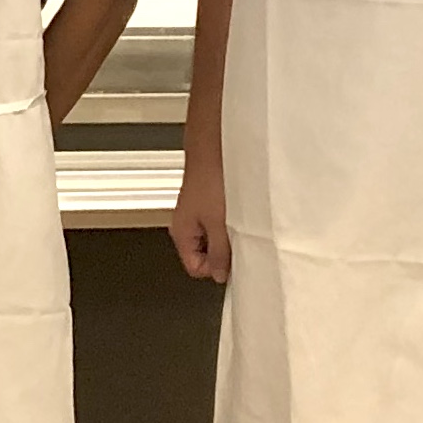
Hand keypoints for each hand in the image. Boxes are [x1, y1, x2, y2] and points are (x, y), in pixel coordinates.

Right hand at [170, 156, 231, 284]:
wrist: (214, 149)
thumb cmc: (211, 180)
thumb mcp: (219, 224)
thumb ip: (219, 253)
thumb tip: (219, 274)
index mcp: (182, 233)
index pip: (195, 267)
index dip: (215, 268)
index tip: (233, 263)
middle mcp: (186, 225)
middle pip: (205, 254)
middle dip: (223, 251)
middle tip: (239, 241)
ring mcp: (198, 213)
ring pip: (214, 238)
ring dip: (229, 235)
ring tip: (240, 223)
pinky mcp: (209, 203)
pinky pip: (220, 223)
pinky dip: (231, 222)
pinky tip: (240, 213)